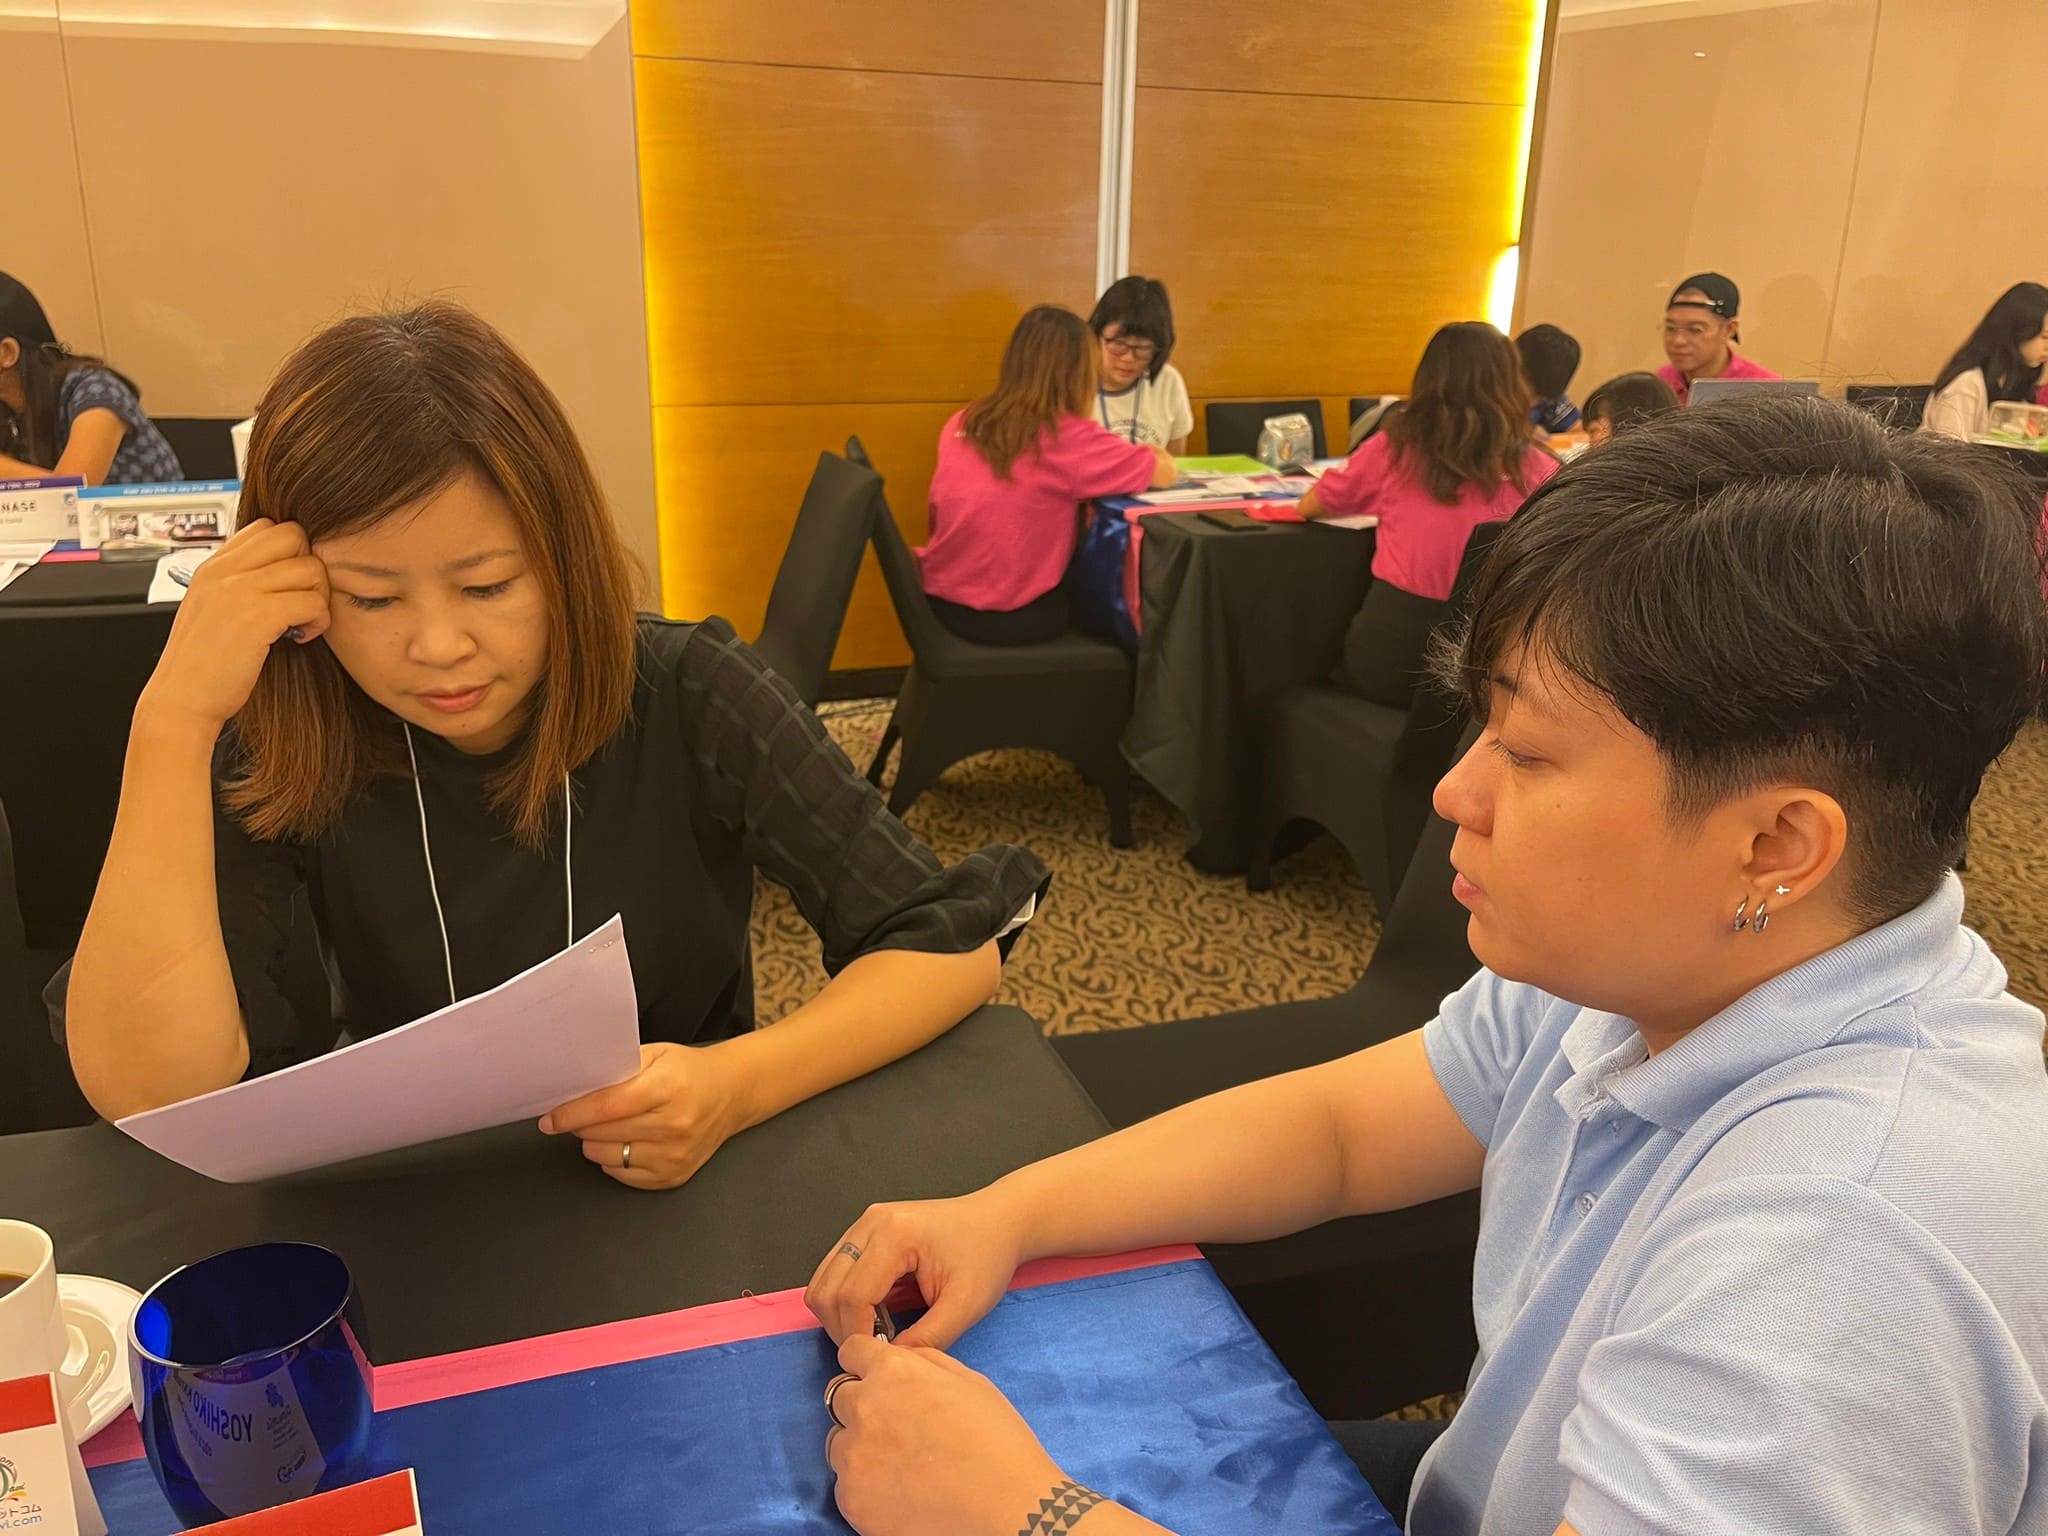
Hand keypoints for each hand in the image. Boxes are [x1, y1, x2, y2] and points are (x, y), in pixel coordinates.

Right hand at [136, 519, 330, 734]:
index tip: (288, 586)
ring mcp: (239, 590)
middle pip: (295, 535)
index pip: (268, 526)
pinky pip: (313, 602)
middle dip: (310, 568)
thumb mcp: (213, 608)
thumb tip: (283, 569)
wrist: (181, 701)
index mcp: (214, 565)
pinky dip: (319, 621)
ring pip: (311, 567)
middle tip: (303, 601)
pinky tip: (301, 637)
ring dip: (318, 598)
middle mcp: (225, 571)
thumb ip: (239, 583)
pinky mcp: (256, 616)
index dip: (291, 553)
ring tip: (302, 623)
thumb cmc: (203, 663)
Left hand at [540, 1041, 748, 1189]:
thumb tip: (574, 1088)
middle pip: (601, 1133)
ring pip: (605, 1157)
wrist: (730, 1094)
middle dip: (582, 1124)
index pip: (606, 1107)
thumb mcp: (655, 1055)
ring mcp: (674, 1155)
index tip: (551, 1118)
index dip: (571, 1114)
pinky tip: (628, 1141)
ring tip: (613, 1125)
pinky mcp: (673, 1176)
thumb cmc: (689, 1072)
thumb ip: (616, 1068)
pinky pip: (621, 1174)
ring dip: (597, 1142)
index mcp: (668, 1088)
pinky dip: (614, 1159)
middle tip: (586, 1113)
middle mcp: (674, 1125)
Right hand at [806, 1193, 1024, 1348]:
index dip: (858, 1334)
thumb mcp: (966, 1305)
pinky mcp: (865, 1230)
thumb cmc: (988, 1257)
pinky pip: (836, 1271)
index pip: (853, 1295)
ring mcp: (864, 1223)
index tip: (880, 1358)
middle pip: (827, 1288)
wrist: (999, 1221)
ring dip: (840, 1314)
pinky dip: (846, 1298)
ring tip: (876, 1332)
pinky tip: (877, 1312)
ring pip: (823, 1279)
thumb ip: (927, 1339)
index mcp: (895, 1234)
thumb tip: (888, 1364)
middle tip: (875, 1349)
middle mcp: (870, 1223)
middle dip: (843, 1327)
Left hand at [825, 1334, 1064, 1535]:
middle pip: (839, 1396)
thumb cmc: (997, 1440)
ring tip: (899, 1464)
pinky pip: (845, 1484)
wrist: (1005, 1505)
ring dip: (859, 1446)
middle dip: (862, 1405)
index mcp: (892, 1371)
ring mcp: (853, 1456)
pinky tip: (899, 1493)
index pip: (851, 1351)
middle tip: (896, 1428)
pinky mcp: (851, 1499)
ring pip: (839, 1443)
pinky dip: (865, 1487)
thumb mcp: (967, 1380)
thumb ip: (923, 1361)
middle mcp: (864, 1407)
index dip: (865, 1364)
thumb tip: (897, 1357)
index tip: (876, 1378)